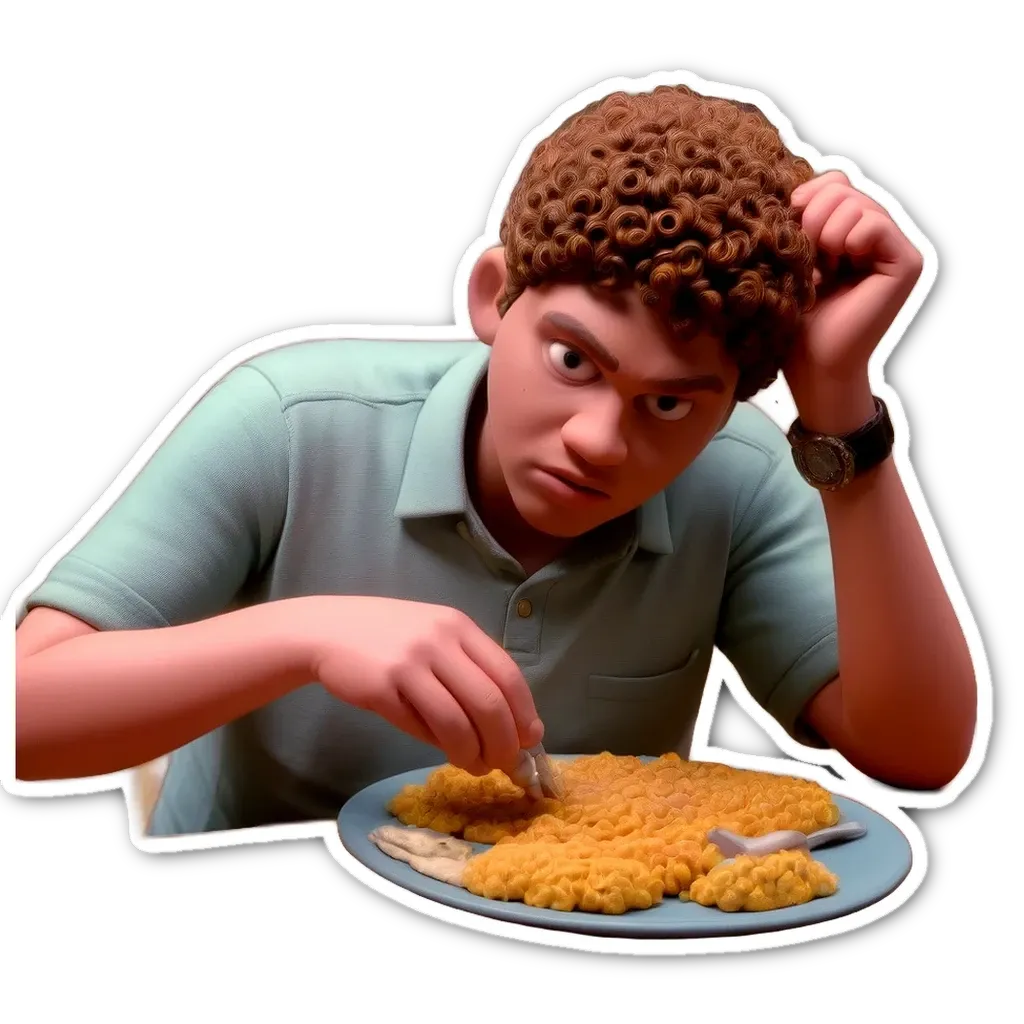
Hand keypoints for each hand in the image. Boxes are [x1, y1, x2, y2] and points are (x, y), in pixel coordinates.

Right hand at [298, 596, 542, 776]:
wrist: (328, 629)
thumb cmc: (389, 637)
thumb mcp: (434, 636)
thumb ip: (467, 668)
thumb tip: (507, 723)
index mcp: (459, 626)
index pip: (508, 674)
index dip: (524, 712)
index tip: (531, 739)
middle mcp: (439, 641)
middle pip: (489, 702)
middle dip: (505, 742)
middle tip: (506, 763)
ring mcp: (410, 663)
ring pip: (458, 721)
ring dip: (474, 753)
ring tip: (477, 766)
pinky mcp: (383, 687)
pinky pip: (422, 727)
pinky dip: (441, 747)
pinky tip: (448, 754)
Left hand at [785, 170, 923, 429]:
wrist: (811, 365)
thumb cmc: (794, 320)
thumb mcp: (789, 258)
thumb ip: (800, 216)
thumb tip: (790, 182)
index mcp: (850, 227)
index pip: (831, 181)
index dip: (804, 201)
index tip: (791, 241)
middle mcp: (878, 231)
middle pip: (842, 186)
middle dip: (811, 219)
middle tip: (807, 263)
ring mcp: (895, 245)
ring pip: (855, 203)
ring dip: (824, 236)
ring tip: (822, 271)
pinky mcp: (906, 262)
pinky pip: (873, 224)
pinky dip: (846, 243)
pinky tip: (839, 271)